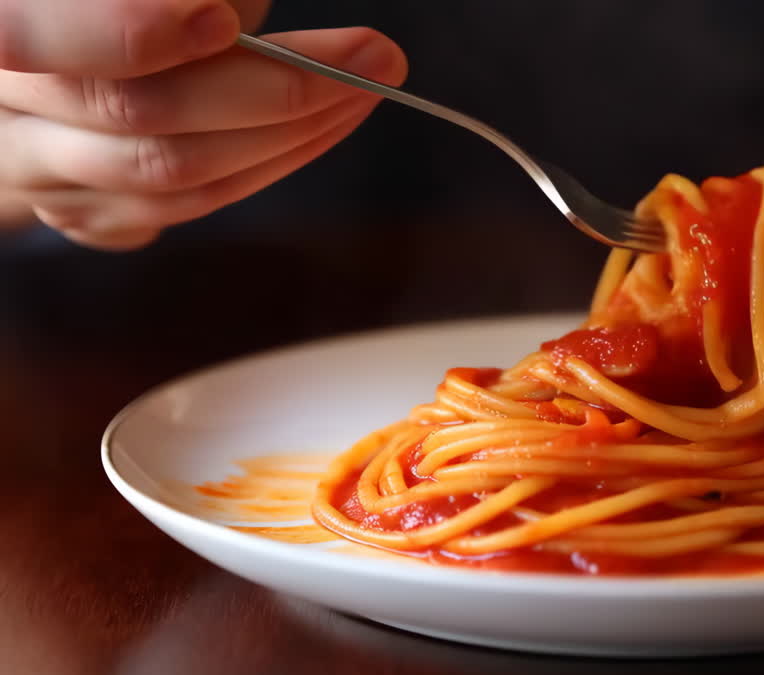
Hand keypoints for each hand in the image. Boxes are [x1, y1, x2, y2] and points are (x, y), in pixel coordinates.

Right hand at [0, 0, 407, 248]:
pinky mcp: (82, 212)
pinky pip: (187, 205)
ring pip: (173, 173)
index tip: (219, 21)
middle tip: (373, 55)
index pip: (31, 33)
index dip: (126, 30)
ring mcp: (37, 171)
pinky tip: (327, 126)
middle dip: (272, 86)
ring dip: (290, 134)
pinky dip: (268, 166)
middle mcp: (1, 108)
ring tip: (367, 86)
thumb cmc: (91, 8)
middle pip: (136, 113)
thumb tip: (234, 14)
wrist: (38, 68)